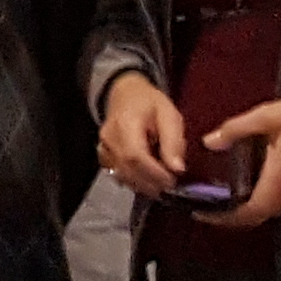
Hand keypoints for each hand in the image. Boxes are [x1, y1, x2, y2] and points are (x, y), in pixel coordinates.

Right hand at [95, 71, 191, 199]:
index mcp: (126, 123)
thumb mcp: (169, 114)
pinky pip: (115, 173)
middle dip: (150, 182)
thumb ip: (173, 141)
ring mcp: (103, 147)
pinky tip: (145, 180)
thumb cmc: (150, 103)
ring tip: (160, 185)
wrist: (125, 93)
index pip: (135, 155)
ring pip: (120, 174)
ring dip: (141, 185)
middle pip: (126, 168)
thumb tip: (177, 168)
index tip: (172, 180)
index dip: (154, 172)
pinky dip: (131, 181)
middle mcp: (109, 137)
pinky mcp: (102, 154)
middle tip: (170, 186)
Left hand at [205, 92, 280, 228]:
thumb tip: (209, 142)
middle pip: (257, 217)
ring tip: (218, 203)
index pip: (251, 211)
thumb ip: (235, 129)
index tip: (203, 214)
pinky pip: (273, 201)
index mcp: (277, 177)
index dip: (227, 218)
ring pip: (266, 211)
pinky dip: (253, 202)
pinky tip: (239, 189)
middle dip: (231, 220)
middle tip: (205, 211)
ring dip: (243, 213)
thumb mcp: (266, 116)